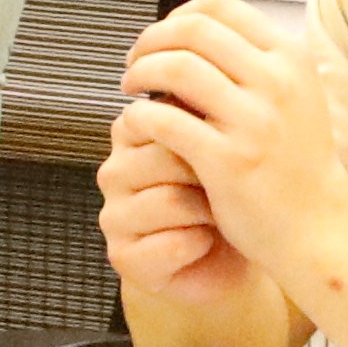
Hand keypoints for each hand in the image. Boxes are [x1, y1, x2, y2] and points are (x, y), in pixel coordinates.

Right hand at [90, 120, 247, 306]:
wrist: (233, 251)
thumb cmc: (232, 192)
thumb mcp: (222, 143)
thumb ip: (204, 114)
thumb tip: (207, 89)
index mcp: (131, 131)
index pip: (165, 117)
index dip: (208, 135)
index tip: (224, 151)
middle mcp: (114, 171)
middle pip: (167, 157)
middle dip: (211, 174)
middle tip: (227, 188)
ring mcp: (113, 215)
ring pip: (170, 200)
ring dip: (209, 210)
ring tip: (219, 215)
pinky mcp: (122, 257)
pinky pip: (172, 243)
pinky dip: (200, 244)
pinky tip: (204, 242)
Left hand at [113, 0, 347, 268]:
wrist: (320, 228)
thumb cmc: (298, 166)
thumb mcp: (294, 97)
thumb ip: (254, 63)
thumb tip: (193, 32)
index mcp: (291, 58)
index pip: (220, 7)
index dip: (177, 16)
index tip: (160, 38)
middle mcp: (277, 81)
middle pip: (193, 30)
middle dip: (151, 41)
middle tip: (134, 63)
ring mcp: (254, 120)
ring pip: (176, 67)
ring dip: (140, 72)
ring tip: (130, 89)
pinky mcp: (228, 159)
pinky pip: (165, 120)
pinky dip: (140, 116)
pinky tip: (135, 125)